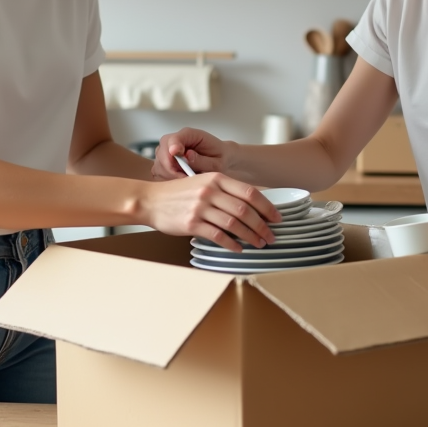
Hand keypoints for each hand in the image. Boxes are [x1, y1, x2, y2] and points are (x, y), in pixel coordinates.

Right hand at [138, 173, 280, 251]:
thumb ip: (225, 191)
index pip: (250, 192)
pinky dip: (231, 243)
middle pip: (245, 210)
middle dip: (262, 225)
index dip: (267, 206)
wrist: (150, 200)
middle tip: (271, 236)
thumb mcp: (203, 183)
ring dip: (251, 236)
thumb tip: (252, 204)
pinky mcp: (191, 223)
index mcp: (216, 178)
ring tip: (259, 243)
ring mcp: (200, 207)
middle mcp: (210, 191)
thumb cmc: (178, 193)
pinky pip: (218, 235)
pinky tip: (238, 248)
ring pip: (234, 224)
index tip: (277, 217)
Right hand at [152, 127, 229, 179]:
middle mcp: (175, 141)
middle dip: (171, 167)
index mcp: (189, 135)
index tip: (176, 154)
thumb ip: (202, 160)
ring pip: (159, 164)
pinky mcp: (164, 163)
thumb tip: (187, 157)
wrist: (221, 160)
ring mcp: (168, 151)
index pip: (175, 138)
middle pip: (162, 151)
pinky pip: (159, 172)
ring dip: (169, 175)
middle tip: (185, 177)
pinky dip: (167, 179)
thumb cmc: (220, 158)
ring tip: (186, 179)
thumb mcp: (217, 162)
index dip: (173, 146)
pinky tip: (180, 181)